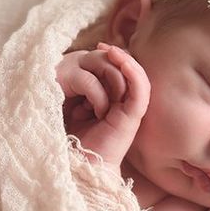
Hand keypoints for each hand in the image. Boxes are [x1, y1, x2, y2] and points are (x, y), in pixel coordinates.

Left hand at [56, 43, 150, 167]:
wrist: (79, 165)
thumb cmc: (74, 140)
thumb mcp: (72, 108)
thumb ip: (77, 92)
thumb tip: (70, 71)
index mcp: (113, 105)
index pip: (120, 76)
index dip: (112, 60)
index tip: (94, 48)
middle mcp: (124, 107)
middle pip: (129, 74)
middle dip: (117, 57)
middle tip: (101, 45)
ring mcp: (130, 112)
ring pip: (137, 79)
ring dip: (126, 61)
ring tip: (110, 50)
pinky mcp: (132, 117)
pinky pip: (140, 90)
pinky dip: (133, 73)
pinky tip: (121, 61)